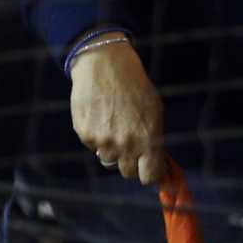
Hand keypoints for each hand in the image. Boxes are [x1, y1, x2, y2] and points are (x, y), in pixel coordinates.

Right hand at [70, 39, 164, 183]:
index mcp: (149, 140)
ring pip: (108, 159)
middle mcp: (126, 145)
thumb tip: (157, 166)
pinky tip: (99, 116)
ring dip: (111, 148)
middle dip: (129, 161)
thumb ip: (155, 141)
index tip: (146, 167)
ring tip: (112, 124)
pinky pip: (92, 146)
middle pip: (127, 172)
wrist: (104, 66)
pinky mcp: (85, 134)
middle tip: (128, 142)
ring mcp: (104, 141)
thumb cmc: (134, 88)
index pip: (149, 177)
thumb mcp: (154, 113)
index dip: (148, 174)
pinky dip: (95, 136)